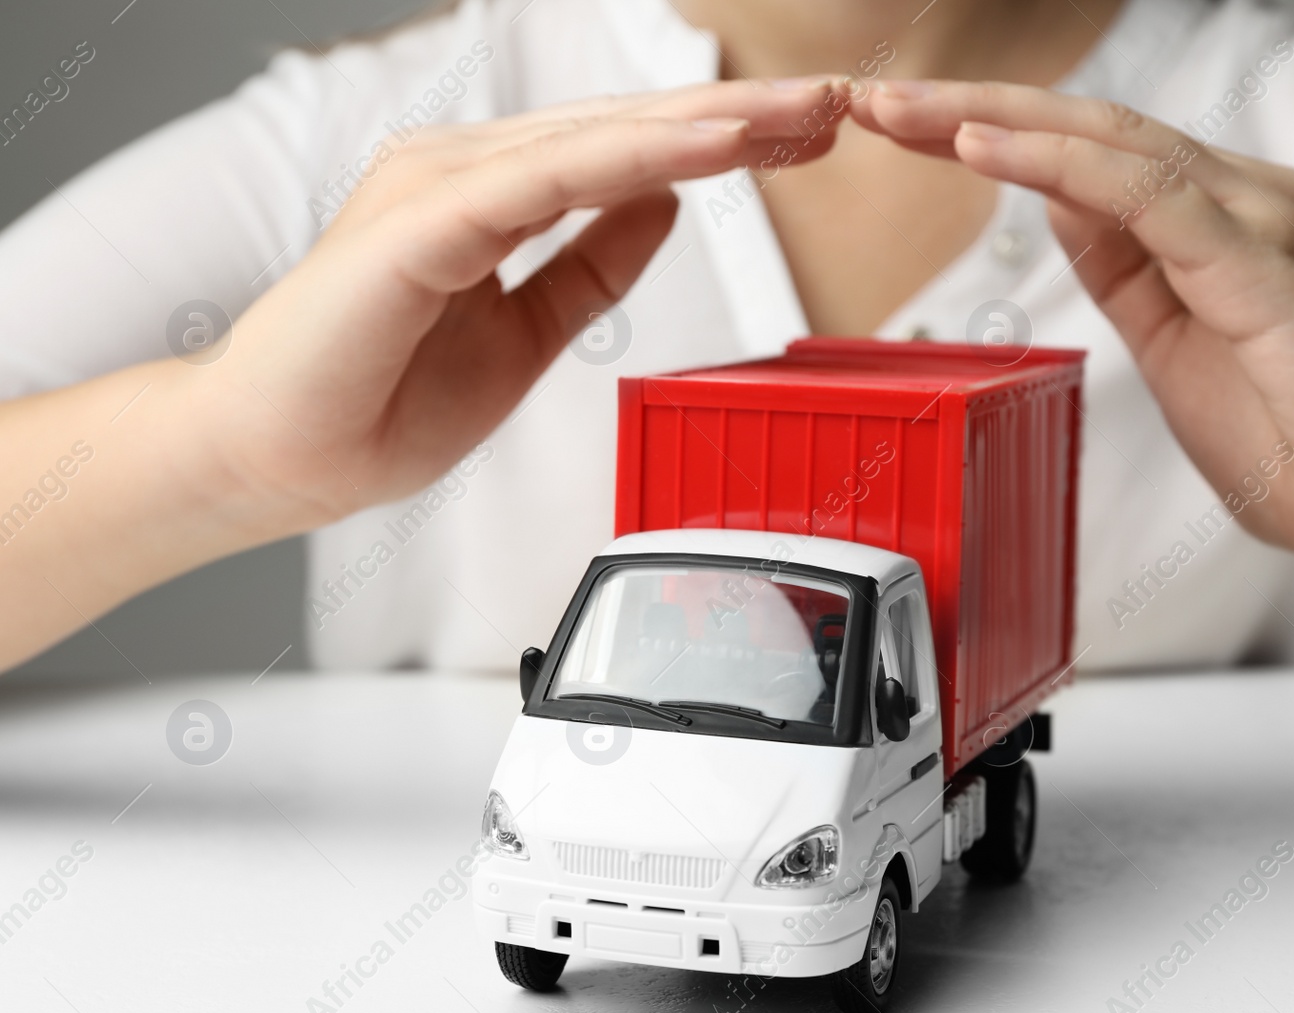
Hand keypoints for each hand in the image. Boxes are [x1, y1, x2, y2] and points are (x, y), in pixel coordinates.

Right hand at [189, 78, 846, 529]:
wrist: (284, 459)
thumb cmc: (382, 400)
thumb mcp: (527, 330)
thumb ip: (592, 265)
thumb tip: (668, 208)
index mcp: (491, 194)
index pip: (630, 153)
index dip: (725, 142)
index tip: (810, 138)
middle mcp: (469, 171)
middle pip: (631, 129)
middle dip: (743, 116)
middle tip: (840, 104)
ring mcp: (444, 185)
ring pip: (603, 138)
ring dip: (711, 123)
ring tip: (803, 112)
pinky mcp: (426, 222)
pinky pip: (555, 178)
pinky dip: (642, 158)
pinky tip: (719, 146)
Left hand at [854, 82, 1293, 606]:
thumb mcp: (1171, 338)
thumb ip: (1123, 265)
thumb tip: (1058, 199)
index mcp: (1212, 217)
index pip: (1085, 151)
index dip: (989, 131)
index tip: (903, 126)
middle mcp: (1238, 198)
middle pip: (1085, 127)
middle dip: (970, 108)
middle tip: (876, 99)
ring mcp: (1257, 220)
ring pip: (1109, 143)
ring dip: (994, 122)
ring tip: (905, 112)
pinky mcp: (1265, 262)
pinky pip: (1148, 197)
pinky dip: (1061, 166)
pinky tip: (987, 149)